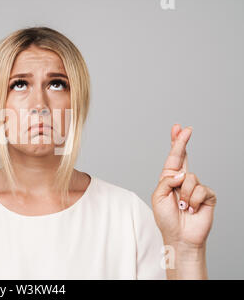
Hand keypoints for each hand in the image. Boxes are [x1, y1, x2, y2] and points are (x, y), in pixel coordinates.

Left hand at [152, 124, 216, 248]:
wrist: (180, 236)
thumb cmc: (166, 218)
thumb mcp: (158, 197)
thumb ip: (166, 181)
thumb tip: (182, 173)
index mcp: (169, 179)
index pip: (173, 158)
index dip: (175, 143)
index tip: (178, 128)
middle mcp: (182, 180)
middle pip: (184, 157)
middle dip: (183, 142)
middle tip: (186, 129)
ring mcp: (196, 187)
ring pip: (190, 178)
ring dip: (183, 195)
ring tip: (182, 207)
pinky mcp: (207, 195)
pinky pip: (200, 190)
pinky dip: (192, 201)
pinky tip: (191, 209)